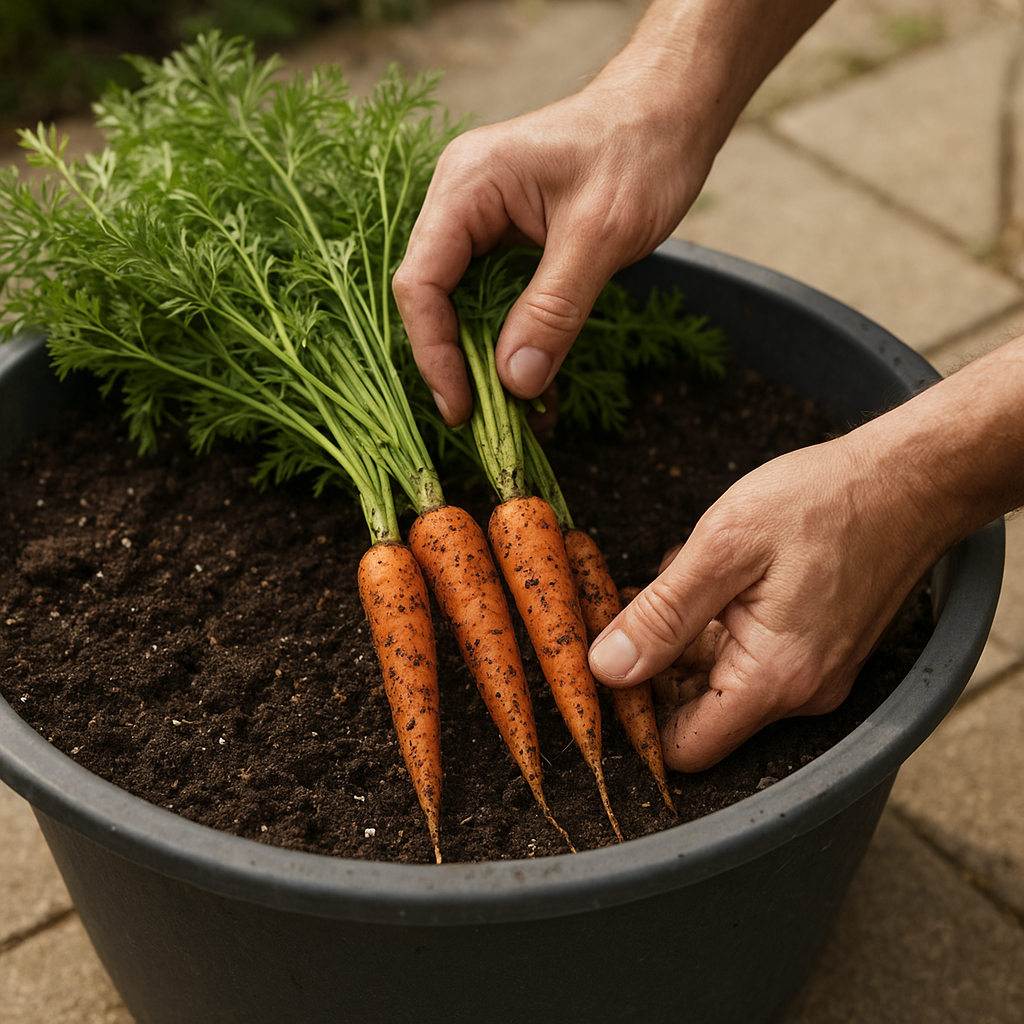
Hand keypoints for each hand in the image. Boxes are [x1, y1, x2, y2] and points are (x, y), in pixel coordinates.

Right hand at [392, 69, 711, 424]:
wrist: (673, 112)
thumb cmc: (640, 151)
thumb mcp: (600, 235)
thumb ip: (553, 308)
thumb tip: (513, 382)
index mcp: (466, 186)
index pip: (422, 283)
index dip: (435, 353)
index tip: (463, 407)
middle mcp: (460, 203)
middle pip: (434, 300)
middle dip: (459, 365)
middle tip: (489, 423)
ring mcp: (482, 222)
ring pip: (463, 308)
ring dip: (486, 362)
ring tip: (517, 414)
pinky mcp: (508, 241)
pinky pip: (495, 301)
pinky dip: (512, 344)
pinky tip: (535, 383)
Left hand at [589, 432, 952, 771]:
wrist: (908, 480)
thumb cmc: (822, 502)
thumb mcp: (724, 547)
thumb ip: (663, 615)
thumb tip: (607, 669)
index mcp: (773, 678)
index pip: (686, 747)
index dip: (637, 716)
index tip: (608, 666)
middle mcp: (800, 693)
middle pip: (699, 713)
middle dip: (656, 666)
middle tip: (630, 605)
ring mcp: (814, 676)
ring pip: (720, 681)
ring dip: (684, 639)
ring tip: (673, 579)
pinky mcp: (818, 654)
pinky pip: (749, 658)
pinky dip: (718, 627)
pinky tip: (708, 580)